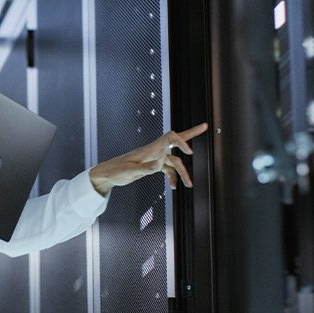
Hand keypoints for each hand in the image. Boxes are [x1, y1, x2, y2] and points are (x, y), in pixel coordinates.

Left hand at [89, 122, 207, 194]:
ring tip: (189, 186)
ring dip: (183, 173)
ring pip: (175, 162)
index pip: (170, 138)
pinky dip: (173, 177)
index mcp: (150, 149)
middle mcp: (154, 151)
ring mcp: (154, 158)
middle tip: (206, 126)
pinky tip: (173, 187)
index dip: (181, 141)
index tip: (189, 152)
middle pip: (176, 140)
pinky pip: (168, 169)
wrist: (107, 174)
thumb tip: (159, 165)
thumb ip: (145, 168)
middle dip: (191, 134)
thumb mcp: (130, 171)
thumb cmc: (116, 171)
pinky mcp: (152, 165)